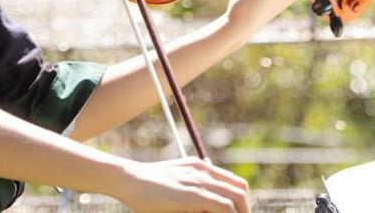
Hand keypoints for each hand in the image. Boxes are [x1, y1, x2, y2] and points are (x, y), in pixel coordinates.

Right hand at [116, 157, 249, 211]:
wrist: (129, 179)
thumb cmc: (145, 188)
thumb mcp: (173, 186)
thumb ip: (189, 191)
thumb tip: (203, 206)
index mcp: (200, 167)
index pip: (234, 182)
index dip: (242, 201)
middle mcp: (204, 170)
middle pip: (240, 189)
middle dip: (245, 209)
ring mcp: (200, 181)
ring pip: (236, 198)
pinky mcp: (194, 195)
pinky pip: (223, 207)